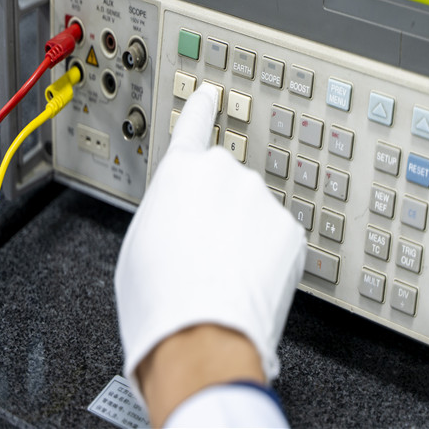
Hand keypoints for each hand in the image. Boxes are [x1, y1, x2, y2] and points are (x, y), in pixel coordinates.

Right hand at [114, 83, 305, 420]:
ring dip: (242, 233)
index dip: (202, 108)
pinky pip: (274, 236)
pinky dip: (264, 254)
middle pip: (223, 182)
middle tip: (202, 247)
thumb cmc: (158, 295)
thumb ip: (166, 207)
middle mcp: (223, 174)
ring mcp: (260, 199)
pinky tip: (246, 280)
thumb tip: (181, 212)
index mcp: (180, 171)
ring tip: (222, 273)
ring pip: (251, 211)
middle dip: (217, 206)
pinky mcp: (289, 229)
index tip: (211, 93)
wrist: (200, 336)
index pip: (193, 125)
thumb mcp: (139, 238)